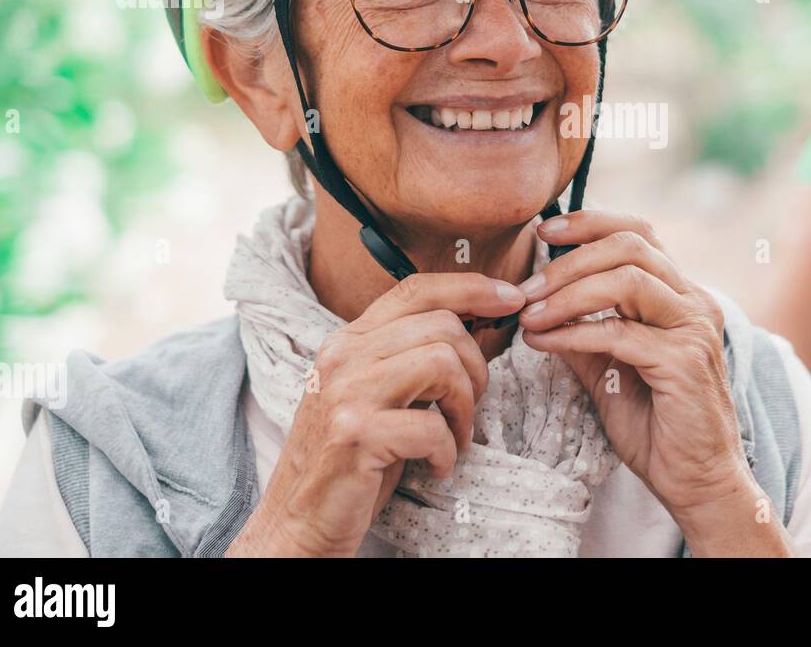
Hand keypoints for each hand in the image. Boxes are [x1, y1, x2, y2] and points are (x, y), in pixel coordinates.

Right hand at [227, 273, 524, 556]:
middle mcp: (342, 356)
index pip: (416, 288)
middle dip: (476, 368)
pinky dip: (448, 450)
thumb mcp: (378, 393)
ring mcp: (345, 393)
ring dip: (465, 407)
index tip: (511, 299)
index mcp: (349, 340)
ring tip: (455, 436)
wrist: (299, 522)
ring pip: (442, 364)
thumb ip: (410, 355)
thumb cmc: (353, 459)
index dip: (471, 287)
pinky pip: (432, 426)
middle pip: (443, 326)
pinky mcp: (354, 434)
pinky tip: (437, 465)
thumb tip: (476, 322)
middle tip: (468, 409)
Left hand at [518, 211, 783, 551]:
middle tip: (527, 287)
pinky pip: (620, 333)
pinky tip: (543, 343)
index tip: (545, 232)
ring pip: (628, 280)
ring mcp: (694, 330)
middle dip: (570, 259)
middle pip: (631, 245)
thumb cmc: (658, 429)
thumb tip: (537, 307)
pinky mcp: (684, 362)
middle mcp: (694, 303)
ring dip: (569, 293)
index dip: (591, 223)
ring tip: (530, 314)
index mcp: (681, 296)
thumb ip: (583, 335)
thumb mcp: (608, 372)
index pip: (639, 233)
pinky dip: (574, 333)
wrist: (697, 483)